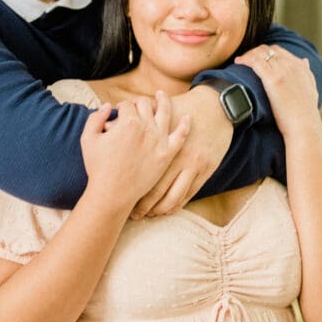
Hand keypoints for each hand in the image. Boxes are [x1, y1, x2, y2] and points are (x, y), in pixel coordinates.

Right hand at [80, 92, 189, 213]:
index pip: (127, 104)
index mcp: (127, 122)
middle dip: (138, 103)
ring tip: (162, 95)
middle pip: (145, 104)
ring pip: (164, 111)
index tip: (120, 109)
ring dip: (163, 100)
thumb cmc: (98, 167)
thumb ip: (95, 118)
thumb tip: (108, 105)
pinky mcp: (167, 154)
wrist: (112, 193)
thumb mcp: (88, 139)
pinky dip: (185, 124)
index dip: (121, 105)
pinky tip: (188, 117)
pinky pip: (181, 135)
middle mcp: (146, 127)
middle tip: (135, 108)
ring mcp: (159, 140)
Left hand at [129, 85, 233, 218]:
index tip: (122, 198)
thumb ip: (132, 120)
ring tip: (150, 215)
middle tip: (133, 215)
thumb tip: (107, 126)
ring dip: (160, 209)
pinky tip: (168, 210)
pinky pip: (189, 194)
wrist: (214, 107)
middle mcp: (177, 155)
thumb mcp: (156, 113)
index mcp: (161, 140)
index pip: (142, 171)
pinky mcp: (206, 169)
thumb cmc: (181, 108)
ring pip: (174, 196)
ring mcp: (193, 164)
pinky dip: (177, 205)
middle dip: (144, 205)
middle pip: (157, 189)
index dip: (130, 187)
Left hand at [234, 44, 321, 140]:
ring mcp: (282, 70)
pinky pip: (255, 61)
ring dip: (248, 54)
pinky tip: (238, 63)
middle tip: (245, 60)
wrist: (304, 125)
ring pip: (260, 53)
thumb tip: (305, 60)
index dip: (265, 52)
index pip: (279, 50)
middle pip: (268, 49)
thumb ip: (306, 73)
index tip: (256, 59)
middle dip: (254, 52)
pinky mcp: (272, 78)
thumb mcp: (311, 88)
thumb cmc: (305, 112)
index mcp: (300, 66)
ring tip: (239, 61)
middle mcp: (292, 64)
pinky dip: (245, 59)